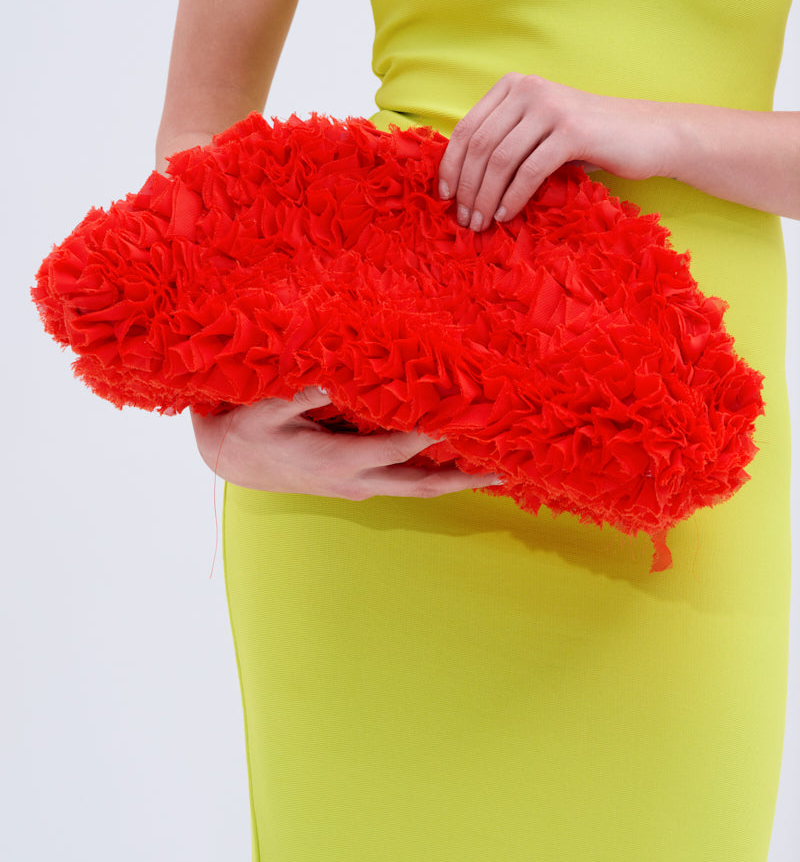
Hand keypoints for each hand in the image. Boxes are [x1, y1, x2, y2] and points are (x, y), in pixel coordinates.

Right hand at [191, 386, 502, 498]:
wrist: (228, 457)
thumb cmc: (244, 427)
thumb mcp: (266, 406)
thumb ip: (303, 392)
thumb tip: (339, 373)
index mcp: (338, 460)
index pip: (402, 445)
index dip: (439, 430)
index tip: (473, 415)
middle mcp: (357, 480)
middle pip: (425, 483)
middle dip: (467, 474)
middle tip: (510, 462)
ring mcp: (360, 485)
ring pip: (420, 487)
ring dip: (459, 478)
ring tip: (501, 465)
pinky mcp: (359, 482)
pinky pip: (407, 481)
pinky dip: (437, 473)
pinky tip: (461, 460)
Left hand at [436, 72, 676, 231]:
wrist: (648, 134)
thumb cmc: (590, 141)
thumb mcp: (539, 133)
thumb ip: (506, 143)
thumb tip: (461, 182)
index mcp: (514, 87)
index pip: (467, 128)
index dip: (451, 165)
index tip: (444, 196)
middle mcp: (529, 90)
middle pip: (480, 145)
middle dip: (467, 187)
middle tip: (463, 219)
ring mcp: (551, 107)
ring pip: (500, 159)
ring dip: (485, 197)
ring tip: (480, 223)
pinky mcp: (572, 131)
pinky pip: (529, 171)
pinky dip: (512, 197)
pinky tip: (506, 215)